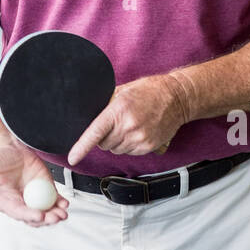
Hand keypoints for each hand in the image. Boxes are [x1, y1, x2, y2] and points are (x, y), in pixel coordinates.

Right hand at [0, 139, 68, 226]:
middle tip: (57, 217)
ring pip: (47, 211)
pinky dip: (60, 202)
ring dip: (55, 214)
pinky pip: (54, 200)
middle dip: (46, 219)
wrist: (9, 148)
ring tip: (63, 213)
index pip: (19, 212)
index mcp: (6, 203)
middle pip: (35, 217)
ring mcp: (35, 198)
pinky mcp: (45, 190)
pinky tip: (66, 202)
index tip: (40, 216)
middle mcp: (21, 204)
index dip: (29, 215)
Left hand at [67, 73, 187, 166]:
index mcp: (119, 111)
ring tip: (129, 126)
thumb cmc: (150, 91)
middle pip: (104, 144)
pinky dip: (129, 145)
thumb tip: (90, 118)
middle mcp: (129, 127)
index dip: (81, 147)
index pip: (95, 133)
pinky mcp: (149, 147)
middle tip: (115, 124)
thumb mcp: (123, 91)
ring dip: (117, 142)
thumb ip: (106, 105)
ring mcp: (140, 139)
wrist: (177, 98)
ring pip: (116, 150)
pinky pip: (129, 152)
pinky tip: (137, 132)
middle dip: (104, 137)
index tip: (72, 157)